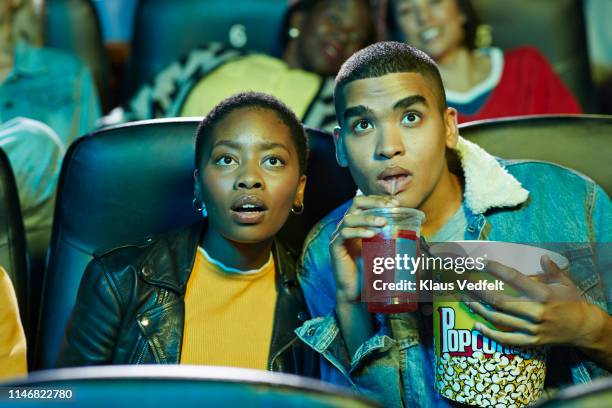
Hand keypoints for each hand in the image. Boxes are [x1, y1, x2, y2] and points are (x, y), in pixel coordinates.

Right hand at [330, 195, 397, 302]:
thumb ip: (396, 238)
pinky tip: (371, 234)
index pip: (366, 202)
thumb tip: (419, 229)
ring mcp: (339, 236)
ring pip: (350, 218)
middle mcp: (347, 226)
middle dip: (374, 202)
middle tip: (390, 207)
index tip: (396, 203)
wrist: (356, 292)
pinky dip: (358, 232)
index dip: (380, 199)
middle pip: (356, 203)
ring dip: (368, 218)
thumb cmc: (371, 271)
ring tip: (383, 223)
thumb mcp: (386, 250)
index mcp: (358, 223)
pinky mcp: (335, 248)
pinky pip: (344, 234)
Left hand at [465, 256, 605, 348]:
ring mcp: (532, 328)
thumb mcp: (565, 283)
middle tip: (464, 283)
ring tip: (465, 300)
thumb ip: (552, 270)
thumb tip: (542, 256)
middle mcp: (536, 311)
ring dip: (479, 309)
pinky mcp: (531, 341)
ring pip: (499, 319)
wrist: (584, 329)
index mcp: (543, 294)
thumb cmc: (572, 302)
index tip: (481, 262)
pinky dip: (490, 333)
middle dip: (479, 291)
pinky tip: (476, 325)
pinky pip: (506, 339)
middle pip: (500, 300)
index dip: (496, 270)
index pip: (514, 278)